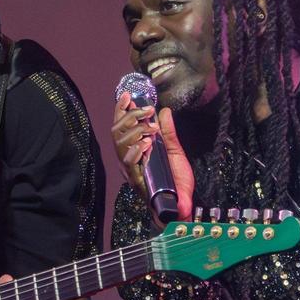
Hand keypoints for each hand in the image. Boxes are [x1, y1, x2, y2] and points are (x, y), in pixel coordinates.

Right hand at [111, 92, 193, 224]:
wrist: (182, 204)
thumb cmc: (177, 181)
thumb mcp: (175, 151)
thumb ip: (169, 132)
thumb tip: (165, 111)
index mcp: (134, 150)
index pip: (121, 127)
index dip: (121, 110)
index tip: (128, 95)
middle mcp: (128, 160)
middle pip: (117, 132)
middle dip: (131, 116)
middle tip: (148, 110)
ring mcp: (130, 170)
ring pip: (120, 144)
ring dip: (136, 130)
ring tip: (151, 128)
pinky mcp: (137, 180)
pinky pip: (129, 162)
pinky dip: (136, 149)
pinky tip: (146, 143)